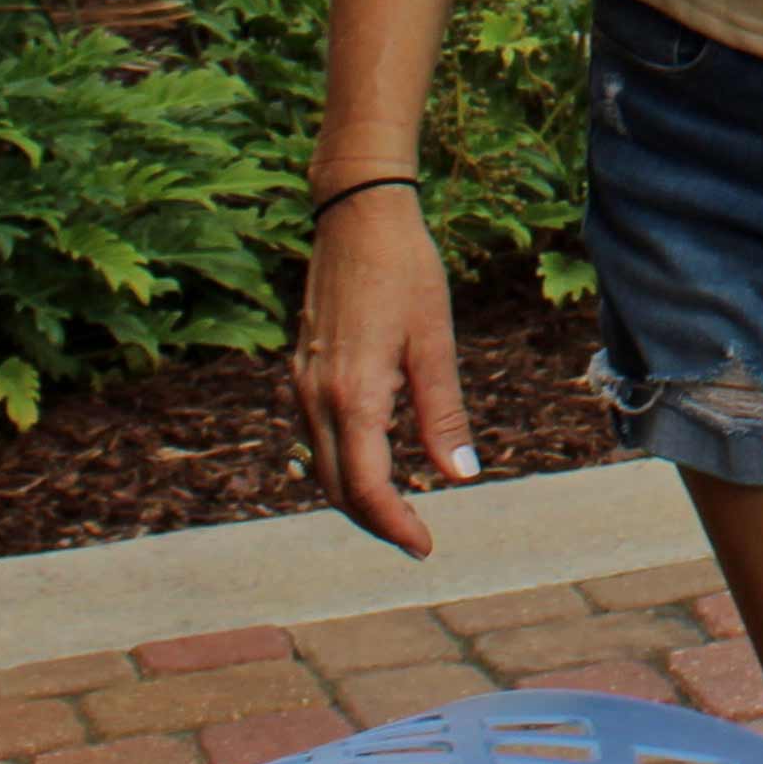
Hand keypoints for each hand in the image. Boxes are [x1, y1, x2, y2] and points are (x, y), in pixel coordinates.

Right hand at [291, 189, 479, 557]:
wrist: (356, 216)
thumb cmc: (405, 272)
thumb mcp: (434, 343)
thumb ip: (443, 415)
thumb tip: (460, 478)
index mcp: (353, 395)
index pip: (366, 488)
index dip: (395, 526)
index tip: (425, 547)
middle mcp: (317, 398)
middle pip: (337, 489)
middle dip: (374, 521)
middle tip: (416, 538)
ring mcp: (302, 384)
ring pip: (321, 466)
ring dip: (355, 497)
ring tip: (398, 510)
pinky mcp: (302, 371)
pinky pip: (316, 437)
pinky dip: (342, 464)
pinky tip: (371, 461)